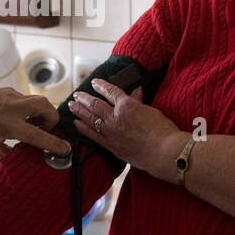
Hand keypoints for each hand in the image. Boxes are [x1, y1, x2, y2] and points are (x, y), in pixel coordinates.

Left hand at [0, 89, 70, 159]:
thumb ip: (9, 152)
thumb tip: (24, 157)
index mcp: (6, 125)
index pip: (38, 135)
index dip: (53, 143)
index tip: (64, 149)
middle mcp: (12, 108)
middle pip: (46, 107)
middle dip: (52, 120)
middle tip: (45, 131)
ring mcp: (11, 96)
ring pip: (38, 100)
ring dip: (42, 113)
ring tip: (33, 125)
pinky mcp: (8, 91)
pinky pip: (26, 99)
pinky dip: (29, 109)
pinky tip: (20, 118)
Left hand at [68, 78, 185, 178]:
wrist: (163, 152)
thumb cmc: (162, 130)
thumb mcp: (150, 110)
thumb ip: (139, 101)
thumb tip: (135, 91)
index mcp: (127, 105)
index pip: (110, 91)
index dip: (101, 86)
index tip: (95, 82)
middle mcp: (115, 117)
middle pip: (95, 104)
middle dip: (84, 98)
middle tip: (76, 94)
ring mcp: (110, 132)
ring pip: (90, 118)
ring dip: (79, 110)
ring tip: (71, 105)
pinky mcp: (110, 146)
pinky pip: (92, 135)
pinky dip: (83, 128)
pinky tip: (76, 123)